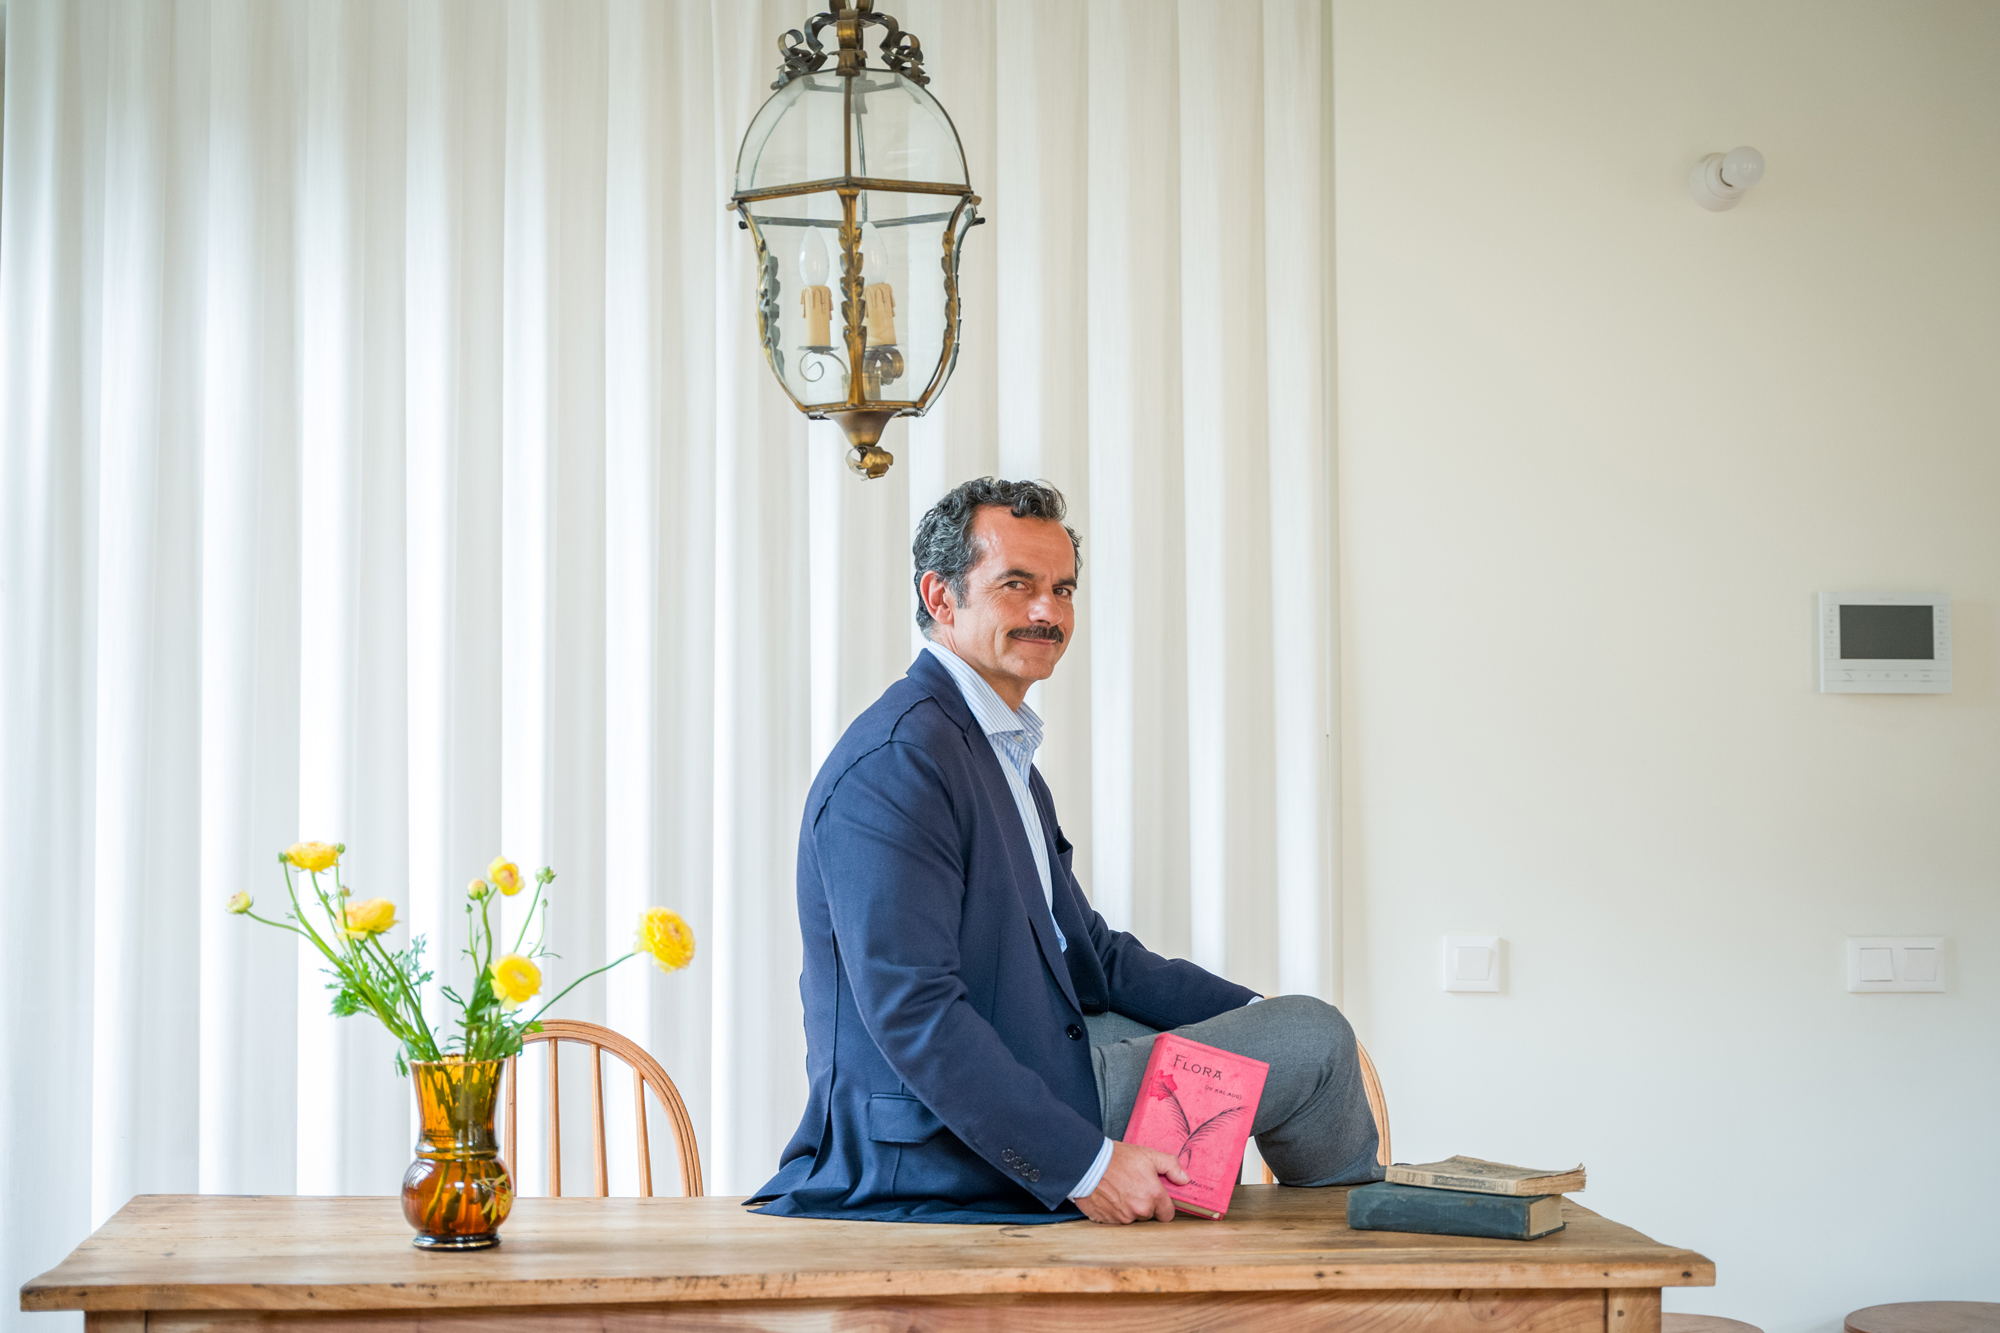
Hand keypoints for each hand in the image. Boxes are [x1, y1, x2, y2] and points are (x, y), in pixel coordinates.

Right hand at [1074, 1140, 1188, 1223]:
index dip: (1162, 1205)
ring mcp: (1122, 1218)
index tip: (1154, 1196)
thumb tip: (1184, 1179)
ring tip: (1118, 1190)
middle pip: (1148, 1216)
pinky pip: (1115, 1220)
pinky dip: (1113, 1211)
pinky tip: (1108, 1196)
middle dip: (1144, 1205)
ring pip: (1131, 1218)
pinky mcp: (1107, 1221)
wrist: (1087, 1163)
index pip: (1167, 1214)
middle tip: (1133, 1187)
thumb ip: (1170, 1166)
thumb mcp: (1148, 1155)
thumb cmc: (1117, 1157)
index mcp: (1153, 1196)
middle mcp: (1140, 1211)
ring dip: (1128, 1208)